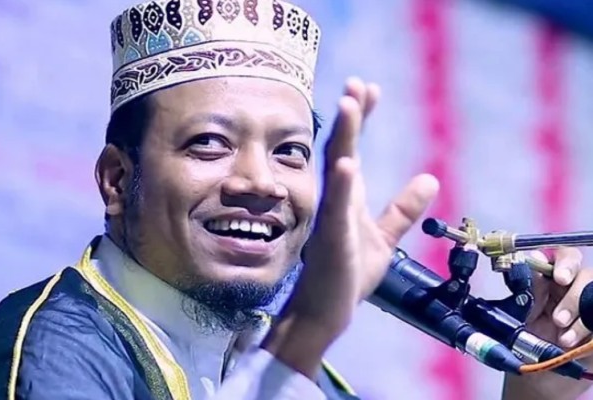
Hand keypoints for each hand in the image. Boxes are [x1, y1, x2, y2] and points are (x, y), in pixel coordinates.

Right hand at [262, 77, 438, 376]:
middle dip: (350, 116)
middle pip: (341, 148)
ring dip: (343, 137)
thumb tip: (430, 178)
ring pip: (336, 169)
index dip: (360, 118)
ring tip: (348, 104)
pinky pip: (336, 209)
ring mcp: (330, 218)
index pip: (352, 148)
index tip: (370, 88)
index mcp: (346, 197)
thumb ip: (403, 209)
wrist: (327, 310)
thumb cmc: (349, 273)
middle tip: (356, 83)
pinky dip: (341, 185)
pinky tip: (346, 162)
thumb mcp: (385, 239)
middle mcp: (335, 200)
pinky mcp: (332, 240)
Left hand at [502, 248, 592, 399]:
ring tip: (564, 340)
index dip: (563, 262)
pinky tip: (578, 345)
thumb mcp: (521, 318)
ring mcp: (589, 305)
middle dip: (573, 297)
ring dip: (581, 317)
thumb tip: (528, 262)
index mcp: (548, 280)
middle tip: (558, 319)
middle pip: (585, 274)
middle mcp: (572, 288)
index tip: (559, 278)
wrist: (542, 379)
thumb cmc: (526, 343)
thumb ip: (527, 291)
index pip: (561, 256)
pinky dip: (590, 329)